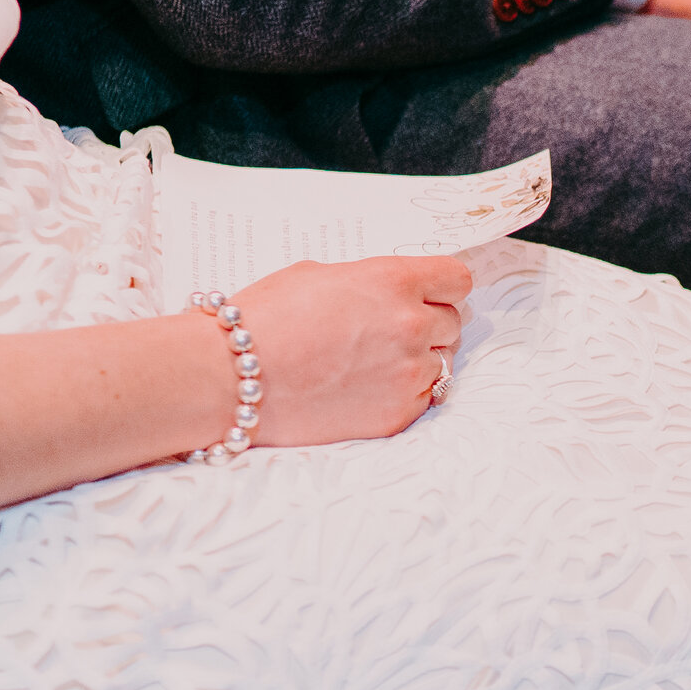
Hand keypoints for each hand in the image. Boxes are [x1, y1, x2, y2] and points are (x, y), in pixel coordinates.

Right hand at [233, 256, 471, 441]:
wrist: (232, 378)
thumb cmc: (265, 319)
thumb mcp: (320, 276)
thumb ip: (371, 283)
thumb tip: (395, 294)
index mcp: (393, 281)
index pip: (457, 279)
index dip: (444, 286)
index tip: (434, 293)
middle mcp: (411, 325)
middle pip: (452, 322)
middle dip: (428, 323)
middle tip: (387, 331)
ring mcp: (408, 373)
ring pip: (442, 362)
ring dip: (417, 360)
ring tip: (370, 362)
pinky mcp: (399, 413)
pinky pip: (424, 397)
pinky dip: (403, 392)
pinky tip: (366, 387)